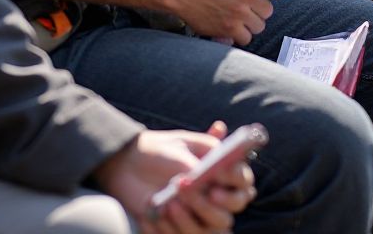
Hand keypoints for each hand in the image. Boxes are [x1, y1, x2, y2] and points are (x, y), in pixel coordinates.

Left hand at [96, 124, 255, 232]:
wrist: (129, 165)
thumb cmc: (160, 151)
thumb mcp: (179, 148)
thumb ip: (198, 162)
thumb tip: (210, 176)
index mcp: (221, 167)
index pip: (243, 178)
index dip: (236, 177)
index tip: (217, 172)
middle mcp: (217, 192)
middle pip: (234, 206)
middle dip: (215, 201)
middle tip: (195, 190)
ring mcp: (202, 212)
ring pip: (215, 227)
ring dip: (193, 216)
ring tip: (171, 202)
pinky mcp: (185, 227)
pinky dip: (174, 227)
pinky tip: (159, 212)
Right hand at [163, 0, 283, 45]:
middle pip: (268, 10)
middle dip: (256, 9)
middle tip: (238, 4)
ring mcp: (237, 11)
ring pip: (258, 26)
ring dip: (247, 23)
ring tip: (231, 14)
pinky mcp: (227, 28)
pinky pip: (245, 38)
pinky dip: (237, 35)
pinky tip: (226, 24)